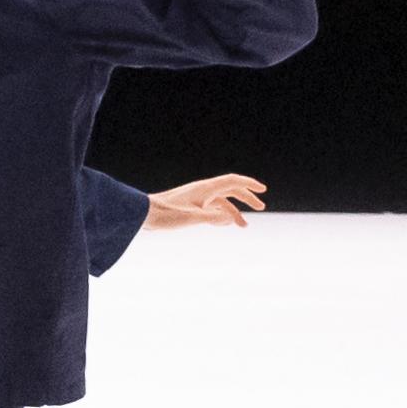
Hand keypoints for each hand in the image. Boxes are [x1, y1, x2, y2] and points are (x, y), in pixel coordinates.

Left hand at [144, 172, 265, 229]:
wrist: (143, 215)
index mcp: (205, 189)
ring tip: (244, 226)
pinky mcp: (189, 206)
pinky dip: (220, 214)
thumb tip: (232, 218)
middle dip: (246, 198)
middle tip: (261, 207)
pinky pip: (210, 208)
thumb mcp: (192, 218)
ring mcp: (195, 198)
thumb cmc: (165, 215)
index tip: (263, 189)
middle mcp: (202, 191)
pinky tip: (224, 224)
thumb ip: (214, 218)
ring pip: (220, 202)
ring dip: (233, 212)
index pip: (232, 181)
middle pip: (230, 191)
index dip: (249, 184)